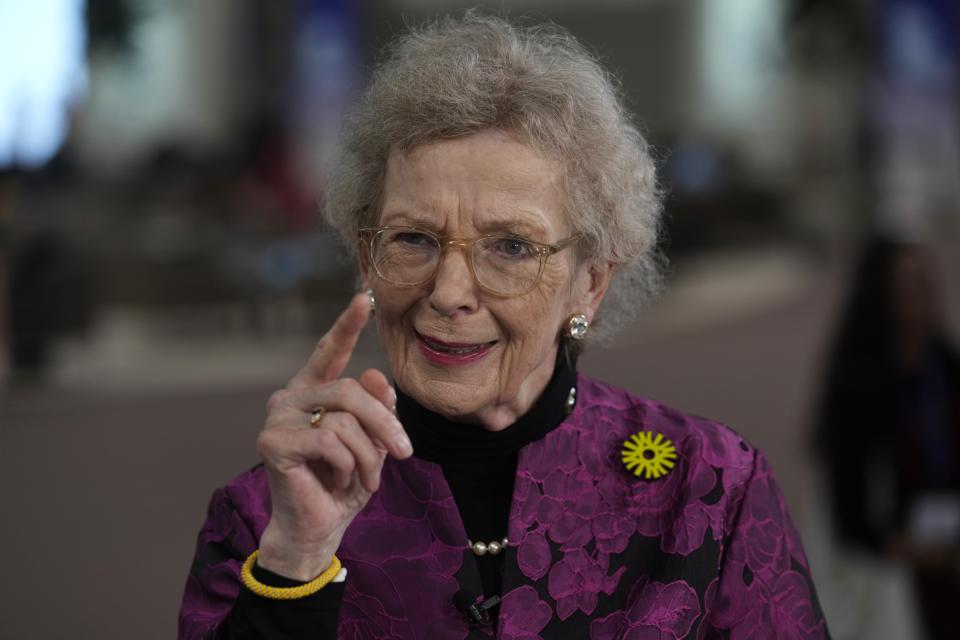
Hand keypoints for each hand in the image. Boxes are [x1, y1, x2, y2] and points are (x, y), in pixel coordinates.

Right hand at [255, 292, 412, 579]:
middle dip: (386, 424)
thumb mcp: (373, 442)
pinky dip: (347, 466)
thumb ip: (376, 408)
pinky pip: (330, 441)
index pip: (329, 350)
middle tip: (405, 453)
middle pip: (352, 390)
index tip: (364, 297)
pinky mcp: (272, 442)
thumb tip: (376, 376)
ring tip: (364, 479)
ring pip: (345, 418)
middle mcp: (291, 397)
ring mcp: (277, 417)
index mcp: (313, 390)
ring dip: (368, 455)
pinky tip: (337, 482)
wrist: (318, 527)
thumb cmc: (345, 483)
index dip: (347, 325)